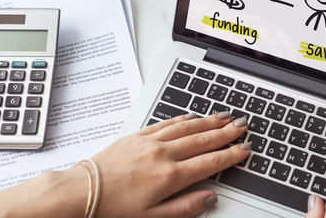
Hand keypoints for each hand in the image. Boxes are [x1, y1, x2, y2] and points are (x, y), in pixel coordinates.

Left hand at [80, 111, 249, 217]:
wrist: (81, 192)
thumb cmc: (113, 209)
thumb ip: (185, 208)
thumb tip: (209, 198)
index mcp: (170, 176)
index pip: (210, 162)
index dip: (231, 155)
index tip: (244, 148)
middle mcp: (163, 154)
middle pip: (202, 139)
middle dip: (226, 132)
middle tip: (243, 124)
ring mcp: (150, 142)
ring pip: (187, 127)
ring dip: (208, 121)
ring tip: (224, 116)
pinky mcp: (136, 136)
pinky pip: (165, 123)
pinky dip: (182, 118)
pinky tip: (191, 116)